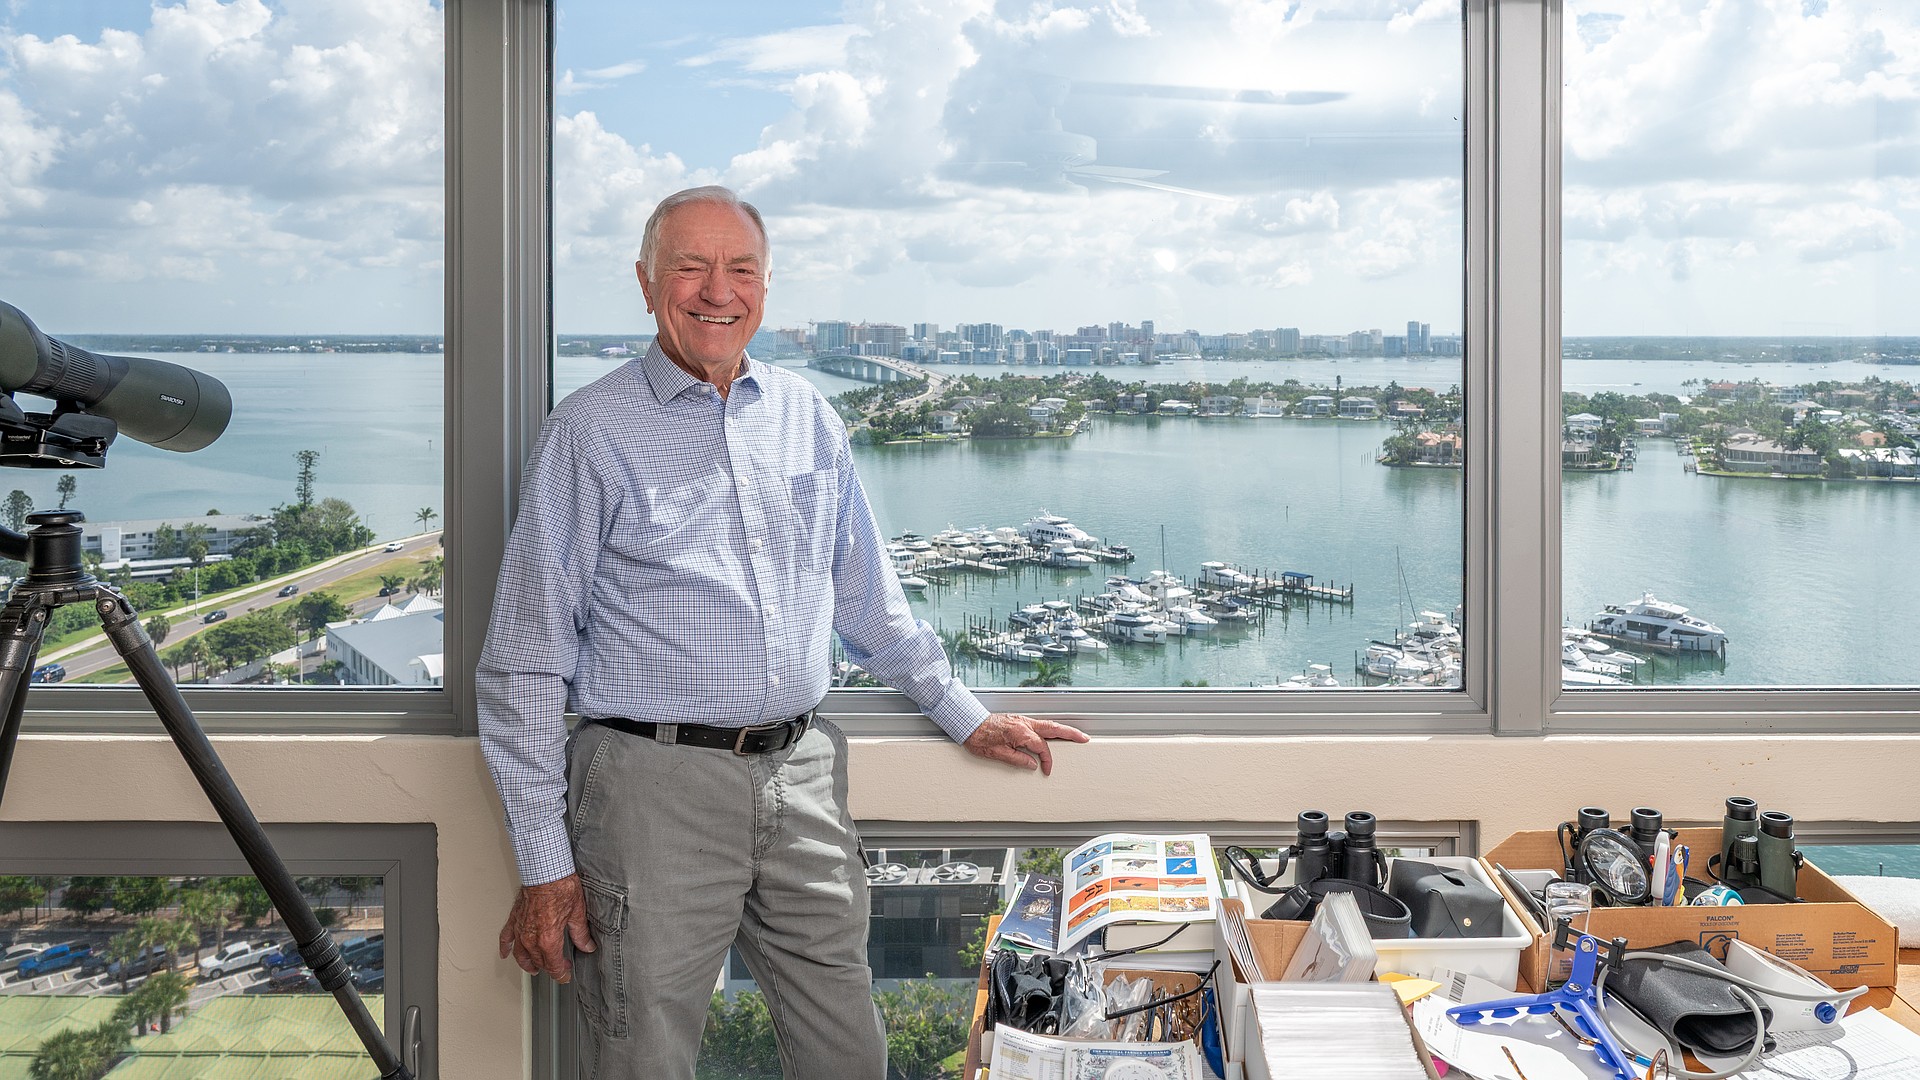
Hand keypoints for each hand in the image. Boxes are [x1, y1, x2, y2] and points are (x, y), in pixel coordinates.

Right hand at [498, 873, 595, 982]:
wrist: (545, 870)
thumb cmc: (561, 887)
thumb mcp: (577, 912)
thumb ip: (581, 934)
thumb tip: (587, 946)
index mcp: (548, 939)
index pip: (553, 966)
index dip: (560, 974)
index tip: (565, 975)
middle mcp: (532, 938)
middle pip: (538, 961)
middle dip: (549, 968)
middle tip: (558, 968)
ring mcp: (521, 929)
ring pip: (520, 955)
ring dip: (527, 964)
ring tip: (533, 969)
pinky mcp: (515, 919)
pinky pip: (506, 938)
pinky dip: (505, 948)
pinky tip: (505, 954)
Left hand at [962, 713, 1089, 774]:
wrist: (968, 723)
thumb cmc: (978, 737)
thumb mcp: (997, 754)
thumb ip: (1017, 759)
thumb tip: (1032, 764)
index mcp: (1020, 732)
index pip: (1042, 747)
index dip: (1047, 760)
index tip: (1047, 769)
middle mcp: (1024, 723)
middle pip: (1054, 728)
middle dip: (1071, 733)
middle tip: (1084, 738)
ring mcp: (1022, 720)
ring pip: (1048, 724)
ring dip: (1063, 729)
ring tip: (1075, 735)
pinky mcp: (1018, 720)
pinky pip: (1039, 723)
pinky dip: (1051, 728)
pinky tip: (1055, 732)